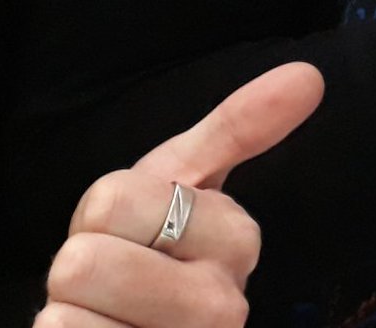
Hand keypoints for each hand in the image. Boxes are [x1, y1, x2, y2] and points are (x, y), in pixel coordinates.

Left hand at [34, 62, 323, 327]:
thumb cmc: (151, 250)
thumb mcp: (182, 180)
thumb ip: (239, 126)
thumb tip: (310, 73)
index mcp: (237, 241)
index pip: (112, 200)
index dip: (99, 215)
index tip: (134, 232)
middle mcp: (221, 309)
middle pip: (85, 263)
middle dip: (76, 271)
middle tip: (110, 283)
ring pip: (65, 321)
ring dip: (66, 317)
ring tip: (103, 319)